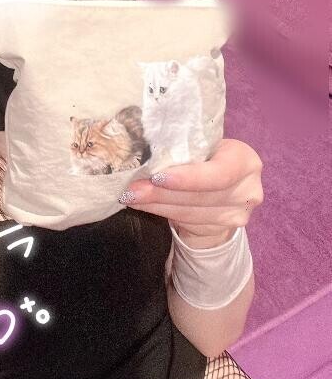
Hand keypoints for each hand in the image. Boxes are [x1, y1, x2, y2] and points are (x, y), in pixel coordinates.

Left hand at [118, 139, 263, 246]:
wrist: (223, 192)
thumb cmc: (207, 160)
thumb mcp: (204, 149)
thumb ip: (185, 148)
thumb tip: (141, 149)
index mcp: (244, 159)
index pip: (219, 172)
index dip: (189, 177)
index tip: (157, 177)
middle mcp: (248, 188)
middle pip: (201, 195)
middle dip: (161, 193)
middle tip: (132, 190)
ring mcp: (238, 213)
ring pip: (190, 211)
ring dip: (156, 205)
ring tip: (132, 196)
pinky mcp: (225, 230)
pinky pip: (188, 222)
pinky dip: (162, 212)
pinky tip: (144, 205)